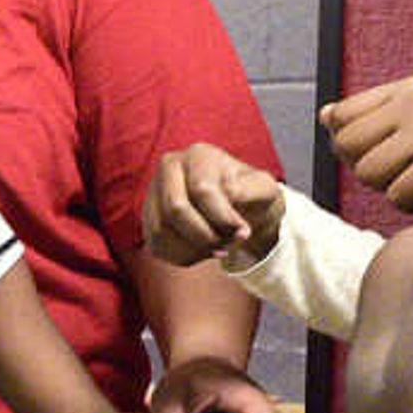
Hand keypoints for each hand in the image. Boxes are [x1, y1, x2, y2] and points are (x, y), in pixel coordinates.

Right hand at [143, 142, 288, 267]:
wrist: (237, 207)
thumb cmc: (250, 196)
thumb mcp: (264, 189)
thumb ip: (254, 188)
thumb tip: (230, 193)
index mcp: (199, 155)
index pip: (202, 190)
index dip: (223, 218)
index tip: (243, 232)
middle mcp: (169, 168)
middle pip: (175, 209)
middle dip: (206, 236)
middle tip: (229, 243)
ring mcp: (154, 193)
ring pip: (161, 231)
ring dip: (195, 249)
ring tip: (218, 248)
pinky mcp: (148, 218)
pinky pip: (157, 245)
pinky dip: (183, 256)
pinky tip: (203, 251)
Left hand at [323, 78, 412, 210]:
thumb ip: (369, 119)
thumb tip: (325, 115)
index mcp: (409, 89)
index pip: (342, 115)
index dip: (347, 143)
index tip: (376, 152)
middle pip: (348, 145)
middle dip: (367, 168)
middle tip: (400, 170)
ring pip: (369, 173)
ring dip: (390, 187)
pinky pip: (396, 195)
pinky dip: (410, 202)